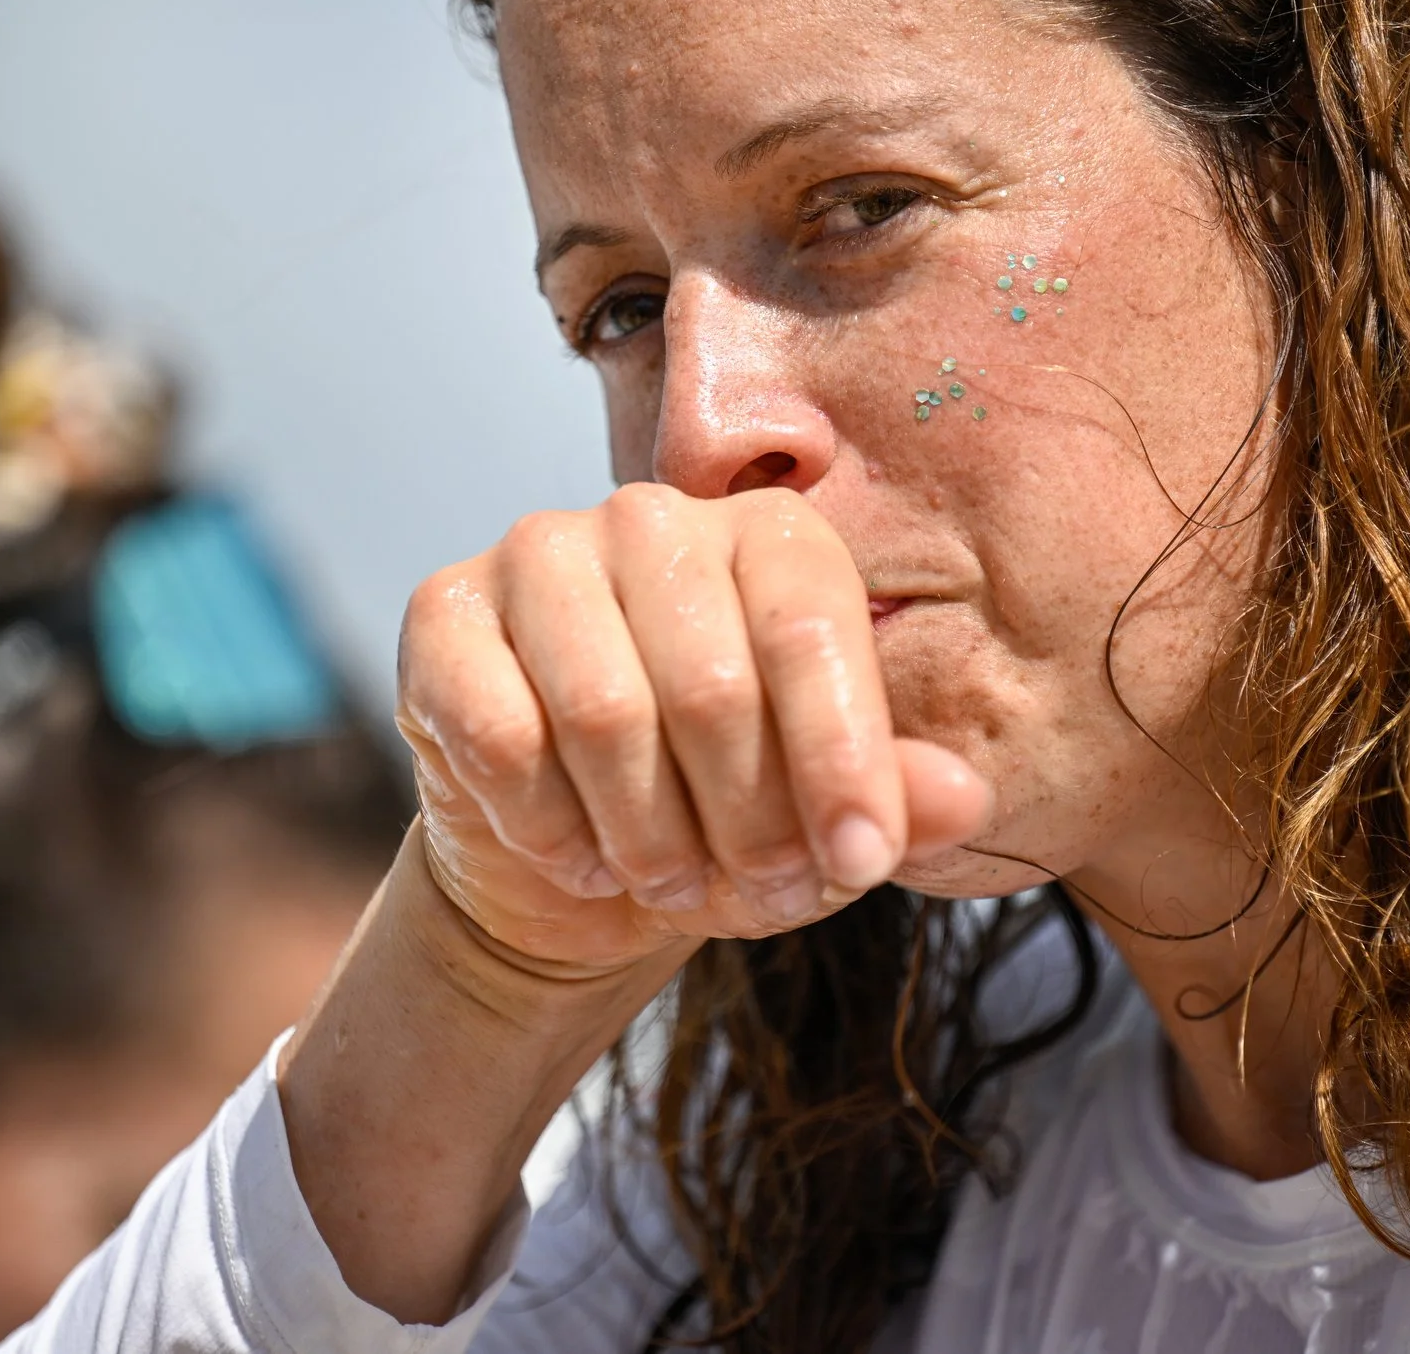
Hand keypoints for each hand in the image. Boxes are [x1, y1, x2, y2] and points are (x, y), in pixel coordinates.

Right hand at [396, 483, 992, 977]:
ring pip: (604, 714)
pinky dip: (549, 825)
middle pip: (711, 684)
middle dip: (745, 822)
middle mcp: (652, 517)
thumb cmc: (724, 813)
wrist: (576, 859)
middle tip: (757, 892)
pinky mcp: (443, 611)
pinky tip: (578, 853)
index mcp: (768, 533)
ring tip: (671, 881)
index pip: (812, 629)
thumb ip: (896, 799)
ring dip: (648, 836)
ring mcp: (539, 553)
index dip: (841, 759)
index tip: (859, 864)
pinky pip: (502, 734)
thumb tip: (966, 799)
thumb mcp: (823, 819)